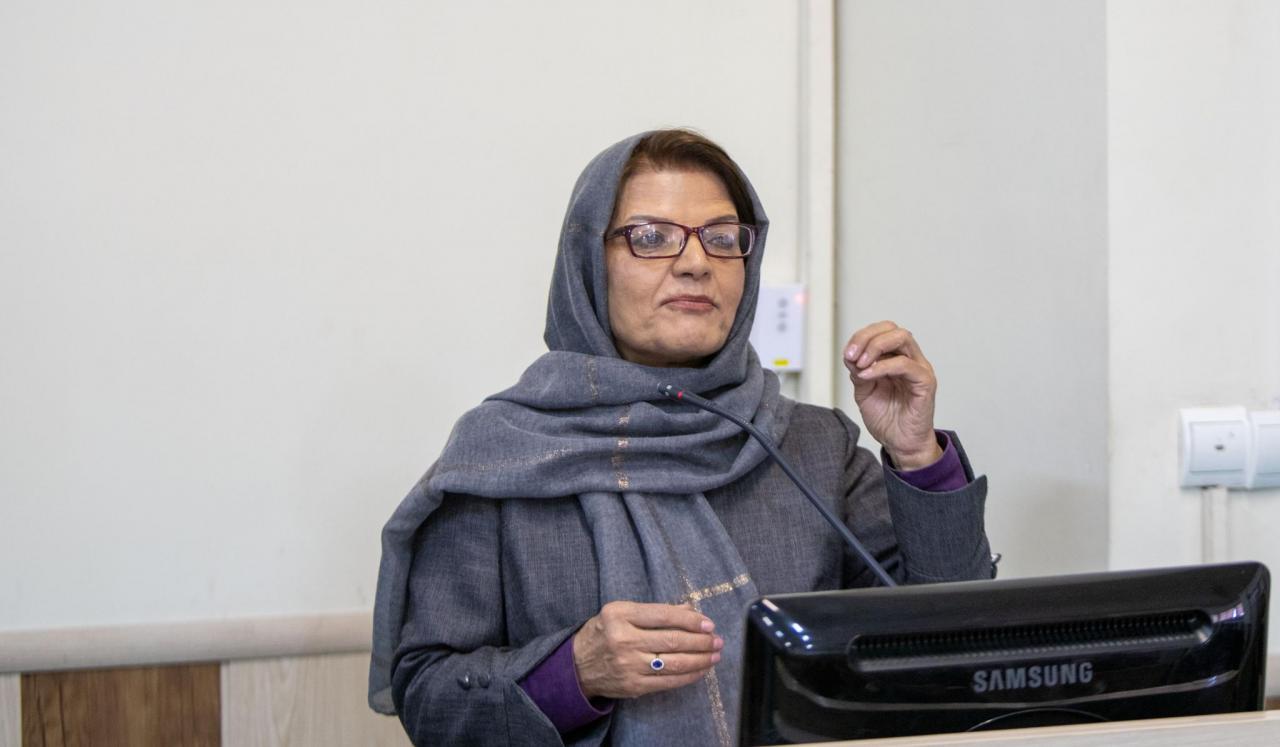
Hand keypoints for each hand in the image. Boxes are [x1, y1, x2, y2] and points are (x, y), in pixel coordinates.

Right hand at [572, 601, 722, 699]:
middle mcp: (623, 639)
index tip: (708, 623)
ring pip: (674, 662)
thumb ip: (655, 611)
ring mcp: (628, 665)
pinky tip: (701, 670)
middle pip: (672, 640)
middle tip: (717, 640)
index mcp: (620, 614)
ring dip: (700, 659)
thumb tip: (690, 610)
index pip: (663, 615)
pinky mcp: (633, 685)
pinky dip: (689, 676)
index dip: (690, 620)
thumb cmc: (604, 632)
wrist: (577, 666)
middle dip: (700, 641)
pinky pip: (668, 682)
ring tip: (715, 655)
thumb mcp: (621, 612)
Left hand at [843, 321, 941, 469]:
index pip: (882, 331)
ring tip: (860, 364)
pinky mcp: (925, 382)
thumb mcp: (864, 391)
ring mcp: (919, 369)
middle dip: (867, 337)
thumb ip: (859, 372)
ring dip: (875, 347)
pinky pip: (905, 365)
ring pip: (902, 338)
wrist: (900, 444)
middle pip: (893, 329)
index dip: (862, 336)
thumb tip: (851, 356)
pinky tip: (868, 375)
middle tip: (851, 355)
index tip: (847, 353)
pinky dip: (882, 367)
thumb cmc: (887, 419)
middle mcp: (910, 359)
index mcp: (896, 358)